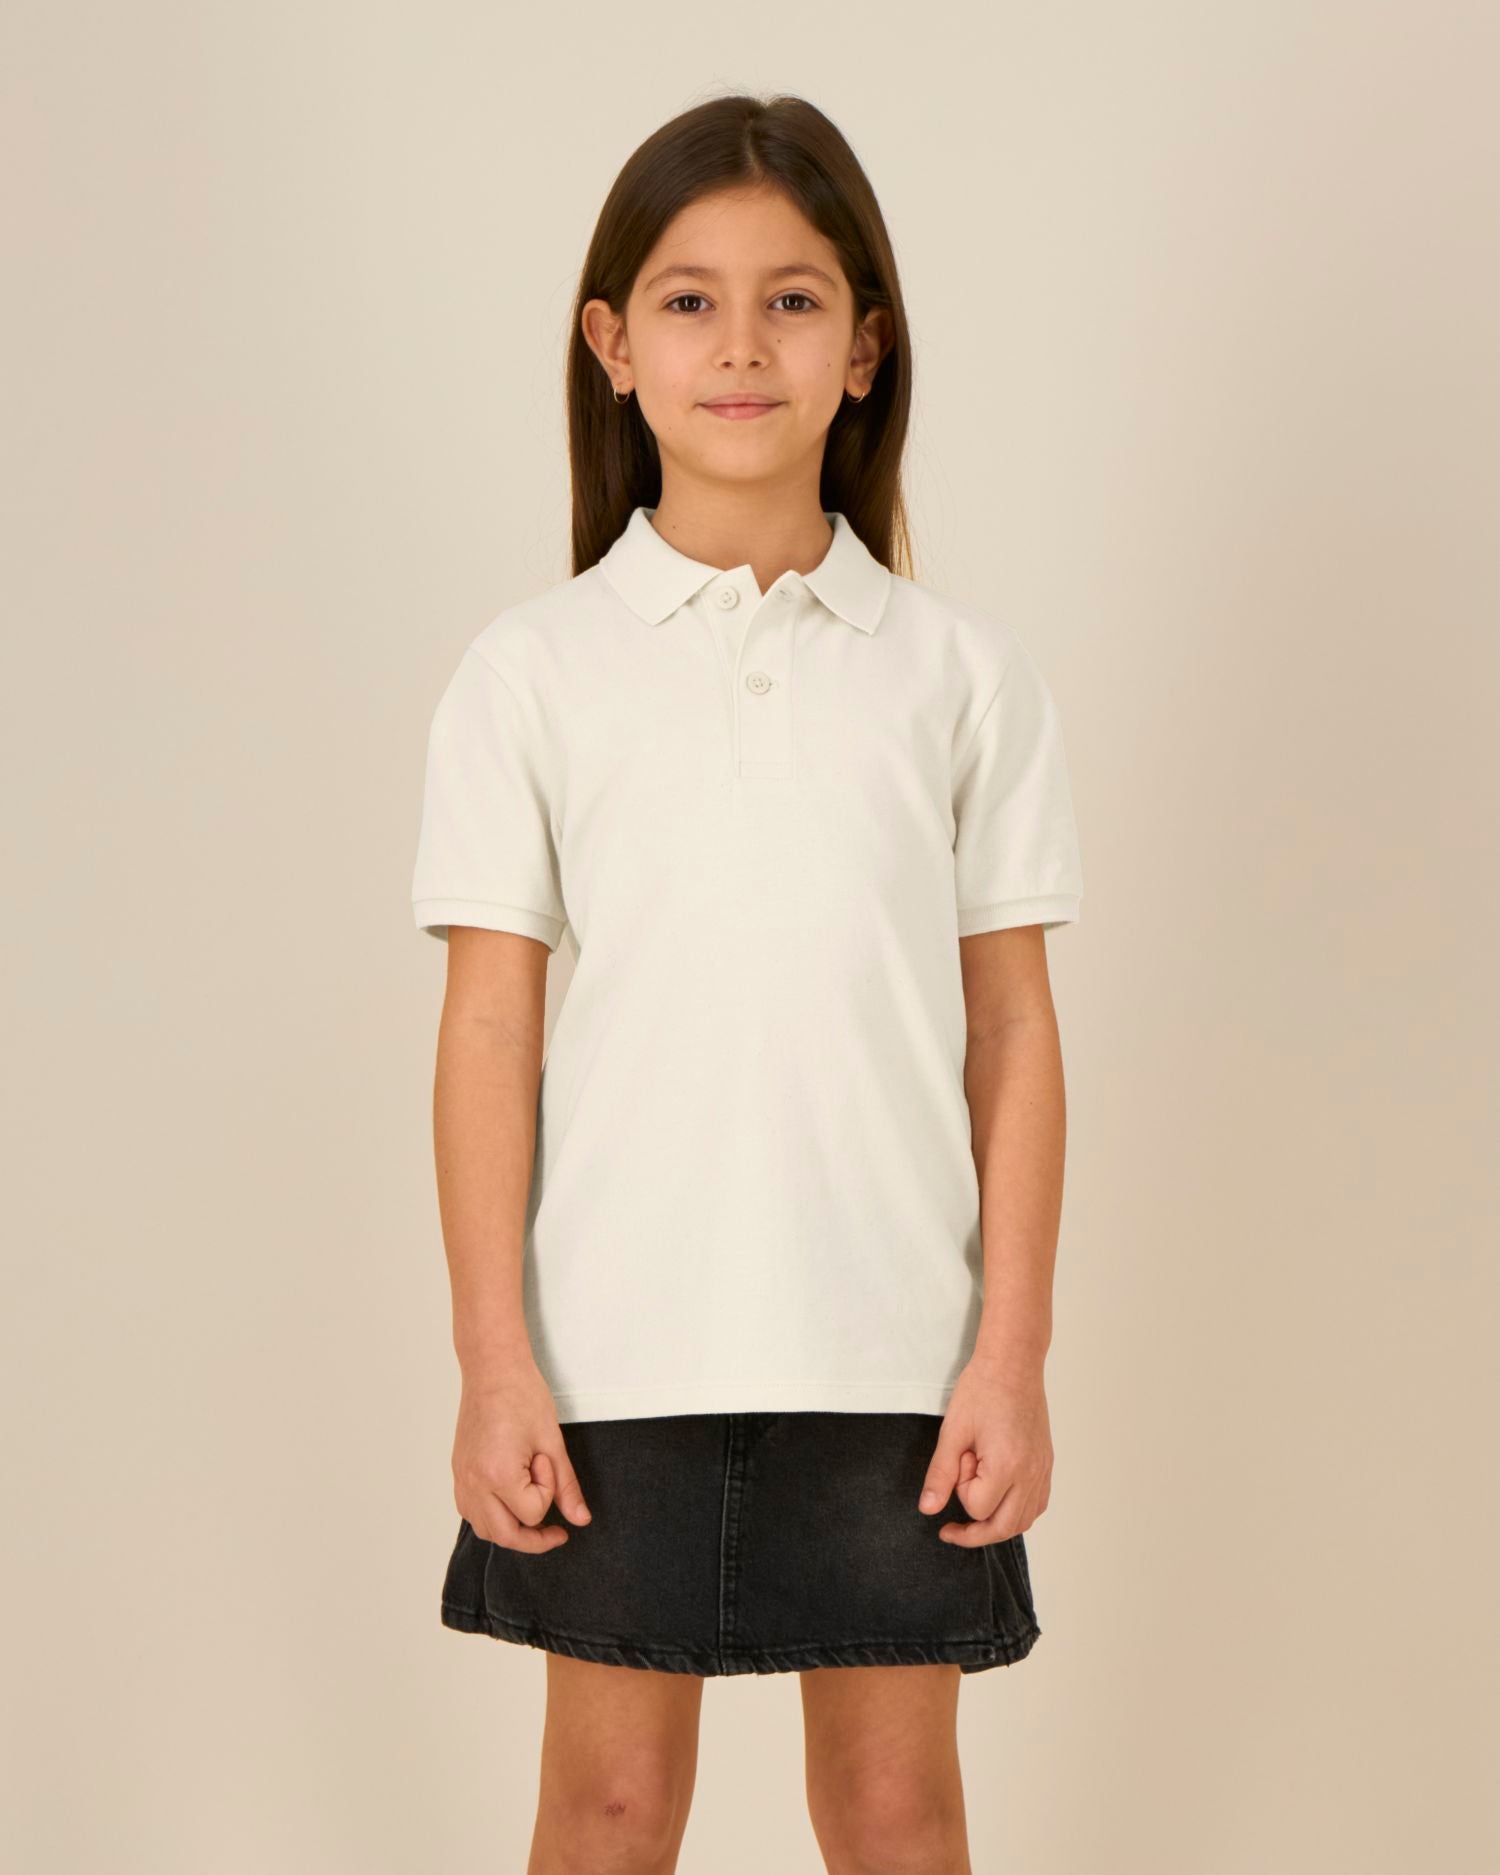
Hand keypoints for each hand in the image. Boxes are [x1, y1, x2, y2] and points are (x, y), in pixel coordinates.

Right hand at [452, 1358, 592, 1553]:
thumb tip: (581, 1520)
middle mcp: (473, 1483)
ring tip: (532, 1510)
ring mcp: (461, 1479)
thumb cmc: (522, 1396)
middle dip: (534, 1539)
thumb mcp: (552, 1441)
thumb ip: (566, 1486)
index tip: (546, 1461)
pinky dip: (492, 1516)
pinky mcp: (458, 1472)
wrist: (492, 1368)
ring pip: (485, 1529)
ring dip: (511, 1530)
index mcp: (497, 1474)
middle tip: (556, 1533)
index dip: (548, 1492)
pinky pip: (471, 1512)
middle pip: (505, 1536)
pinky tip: (509, 1501)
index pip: (531, 1513)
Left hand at [916, 1355, 1051, 1546]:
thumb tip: (928, 1509)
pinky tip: (1000, 1500)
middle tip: (951, 1530)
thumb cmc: (982, 1389)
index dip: (960, 1490)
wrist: (1013, 1363)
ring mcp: (1042, 1470)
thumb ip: (941, 1474)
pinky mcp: (1046, 1464)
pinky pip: (1037, 1504)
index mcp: (1007, 1465)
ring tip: (975, 1511)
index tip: (959, 1461)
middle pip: (1005, 1528)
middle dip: (974, 1534)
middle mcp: (1030, 1473)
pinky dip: (1017, 1512)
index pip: (978, 1508)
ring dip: (997, 1526)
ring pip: (1024, 1521)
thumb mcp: (953, 1431)